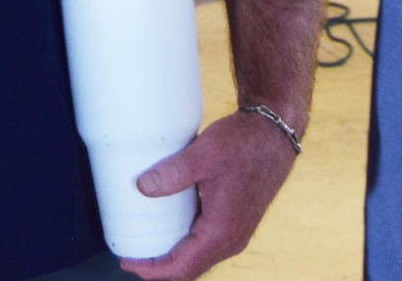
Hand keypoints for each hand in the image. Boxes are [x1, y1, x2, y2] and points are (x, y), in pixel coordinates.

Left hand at [119, 108, 300, 279]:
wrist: (274, 134)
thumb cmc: (244, 143)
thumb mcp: (205, 153)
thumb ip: (174, 172)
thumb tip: (142, 188)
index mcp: (222, 231)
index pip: (182, 268)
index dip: (152, 270)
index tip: (128, 261)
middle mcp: (231, 239)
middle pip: (189, 268)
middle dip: (159, 267)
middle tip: (131, 252)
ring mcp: (235, 232)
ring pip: (198, 256)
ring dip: (172, 255)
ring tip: (145, 241)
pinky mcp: (235, 221)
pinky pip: (205, 243)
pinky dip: (185, 242)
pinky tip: (168, 225)